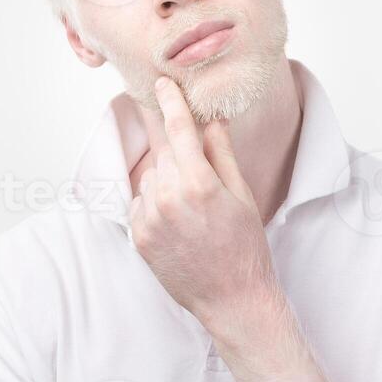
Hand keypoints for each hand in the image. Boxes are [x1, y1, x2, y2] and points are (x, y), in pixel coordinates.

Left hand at [130, 76, 278, 333]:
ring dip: (165, 180)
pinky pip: (140, 203)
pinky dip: (154, 204)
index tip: (161, 83)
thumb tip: (211, 118)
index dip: (169, 102)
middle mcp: (168, 198)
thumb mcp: (241, 195)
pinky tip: (178, 223)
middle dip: (178, 156)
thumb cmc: (244, 247)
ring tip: (192, 209)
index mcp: (198, 183)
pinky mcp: (137, 237)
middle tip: (200, 180)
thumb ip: (221, 153)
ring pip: (150, 177)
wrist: (231, 298)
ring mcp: (149, 219)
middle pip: (164, 153)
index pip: (178, 129)